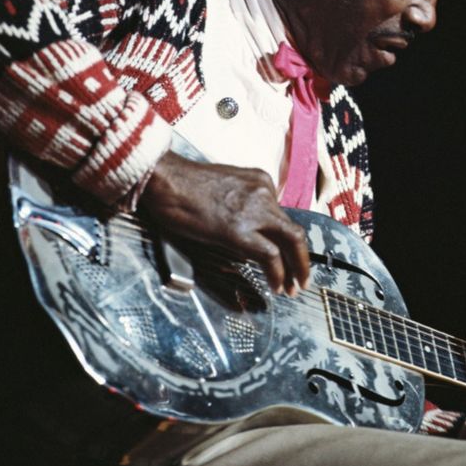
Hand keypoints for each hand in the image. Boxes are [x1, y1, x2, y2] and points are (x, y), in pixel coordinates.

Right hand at [138, 151, 310, 295]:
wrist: (164, 178)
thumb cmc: (182, 185)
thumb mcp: (224, 189)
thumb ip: (242, 206)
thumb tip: (249, 234)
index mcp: (259, 182)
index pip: (282, 216)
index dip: (287, 242)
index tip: (288, 257)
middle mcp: (263, 193)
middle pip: (294, 230)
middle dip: (301, 258)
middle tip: (301, 279)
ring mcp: (254, 210)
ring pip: (291, 241)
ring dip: (296, 268)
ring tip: (294, 287)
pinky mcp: (240, 230)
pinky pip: (270, 255)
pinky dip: (277, 274)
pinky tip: (276, 286)